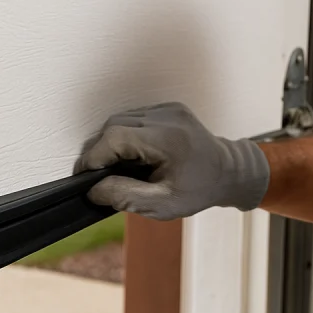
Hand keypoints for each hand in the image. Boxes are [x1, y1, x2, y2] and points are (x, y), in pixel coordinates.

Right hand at [74, 102, 269, 220]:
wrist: (228, 171)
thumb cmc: (200, 190)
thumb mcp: (163, 204)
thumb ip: (126, 196)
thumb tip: (93, 189)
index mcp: (168, 139)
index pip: (116, 136)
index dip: (94, 155)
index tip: (85, 176)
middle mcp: (167, 117)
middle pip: (114, 124)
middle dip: (99, 150)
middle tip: (95, 177)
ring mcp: (167, 109)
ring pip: (120, 119)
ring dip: (110, 142)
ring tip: (112, 168)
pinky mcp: (166, 108)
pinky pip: (132, 118)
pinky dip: (123, 136)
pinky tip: (129, 155)